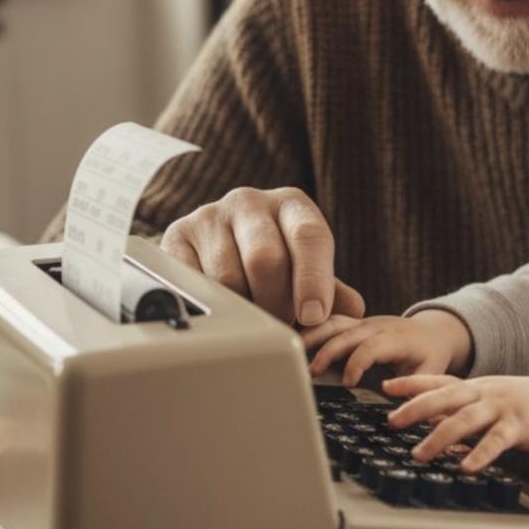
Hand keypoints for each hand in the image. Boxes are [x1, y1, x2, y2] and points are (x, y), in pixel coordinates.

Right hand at [161, 185, 363, 324]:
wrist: (216, 244)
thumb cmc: (274, 261)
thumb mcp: (306, 270)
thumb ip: (331, 291)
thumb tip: (353, 311)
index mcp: (291, 205)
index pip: (308, 236)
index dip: (313, 280)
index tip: (312, 316)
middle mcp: (249, 202)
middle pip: (266, 259)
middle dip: (277, 303)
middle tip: (280, 326)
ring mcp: (209, 216)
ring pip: (227, 277)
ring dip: (243, 310)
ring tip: (253, 322)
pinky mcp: (175, 236)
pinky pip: (192, 283)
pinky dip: (209, 306)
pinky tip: (222, 313)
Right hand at [302, 310, 472, 385]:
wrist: (433, 332)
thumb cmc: (431, 356)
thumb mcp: (431, 373)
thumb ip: (416, 390)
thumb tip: (398, 414)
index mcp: (397, 338)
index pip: (372, 346)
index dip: (357, 363)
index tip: (348, 384)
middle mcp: (377, 326)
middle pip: (347, 333)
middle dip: (328, 351)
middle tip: (312, 373)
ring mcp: (363, 322)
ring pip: (334, 322)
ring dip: (313, 337)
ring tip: (292, 354)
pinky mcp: (353, 324)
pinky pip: (330, 322)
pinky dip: (312, 330)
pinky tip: (294, 344)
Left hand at [384, 372, 528, 473]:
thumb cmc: (518, 404)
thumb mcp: (484, 402)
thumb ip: (457, 411)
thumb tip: (425, 422)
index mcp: (472, 387)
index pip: (437, 381)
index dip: (411, 383)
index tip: (386, 387)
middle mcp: (482, 393)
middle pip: (444, 397)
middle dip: (415, 408)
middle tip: (392, 422)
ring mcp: (499, 408)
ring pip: (464, 419)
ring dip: (439, 437)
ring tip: (419, 455)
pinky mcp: (517, 426)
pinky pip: (496, 440)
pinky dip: (479, 454)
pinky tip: (465, 467)